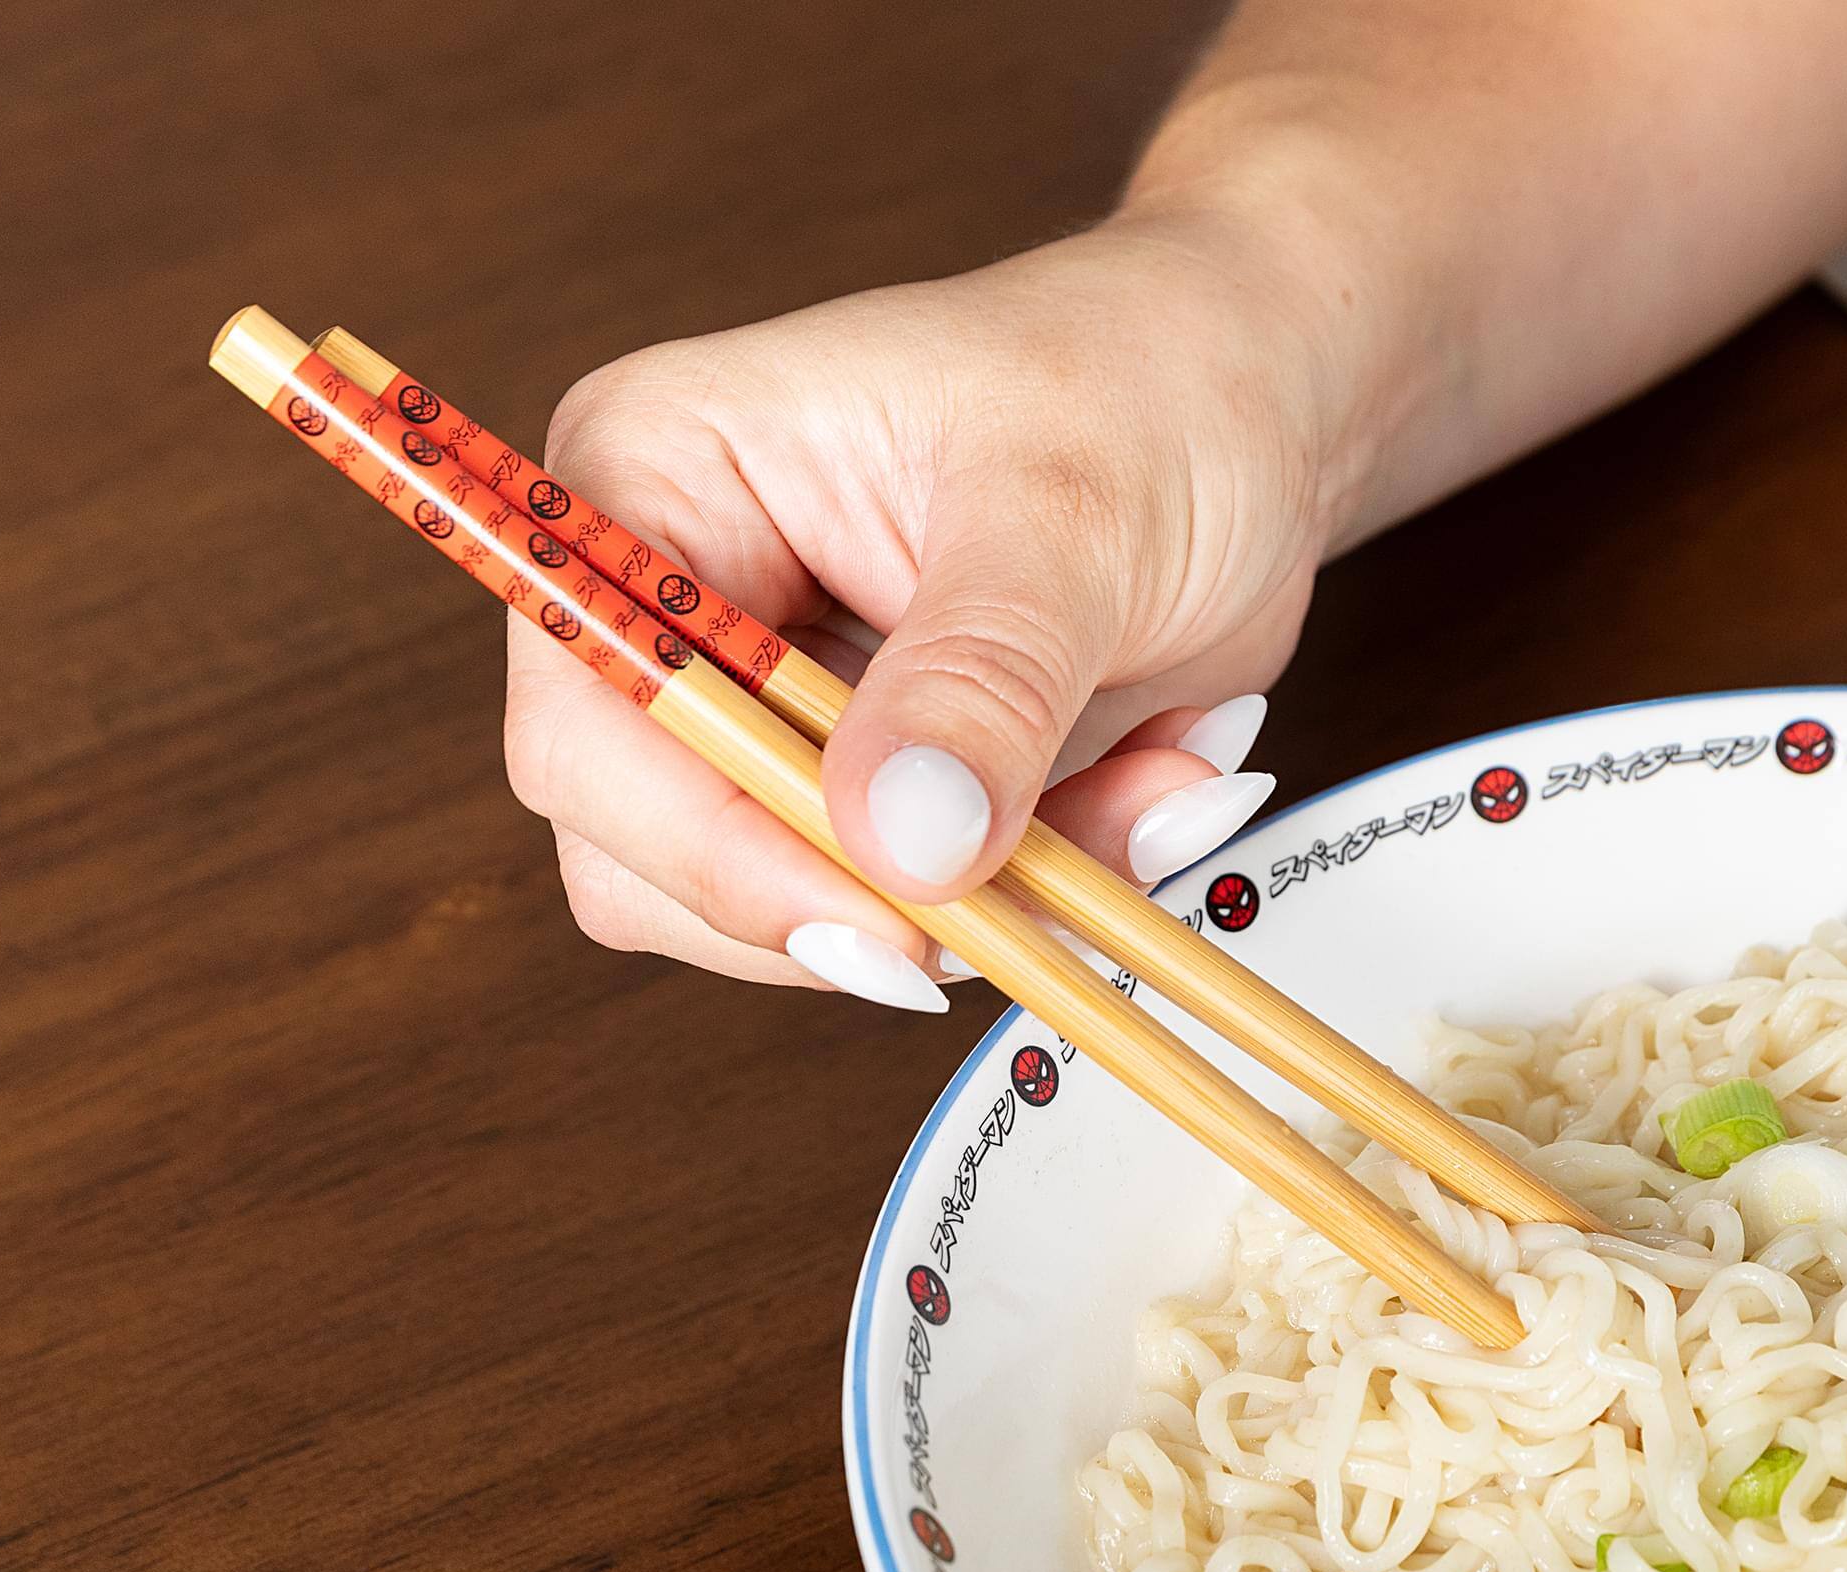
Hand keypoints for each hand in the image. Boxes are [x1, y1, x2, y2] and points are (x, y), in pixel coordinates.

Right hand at [503, 214, 1345, 1005]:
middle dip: (862, 896)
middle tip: (1030, 884)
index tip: (885, 914)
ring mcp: (768, 712)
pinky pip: (906, 914)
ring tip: (1140, 797)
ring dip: (983, 902)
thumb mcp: (1073, 516)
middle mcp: (679, 608)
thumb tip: (898, 844)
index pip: (594, 716)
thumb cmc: (1147, 381)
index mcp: (657, 476)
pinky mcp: (862, 787)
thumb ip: (979, 683)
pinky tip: (1143, 790)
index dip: (711, 844)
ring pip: (788, 913)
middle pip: (651, 857)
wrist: (1252, 404)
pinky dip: (1034, 896)